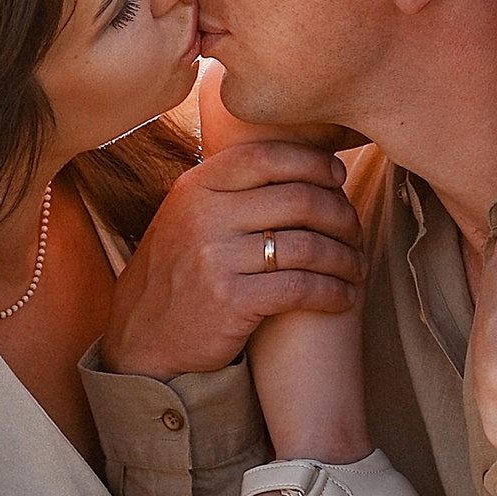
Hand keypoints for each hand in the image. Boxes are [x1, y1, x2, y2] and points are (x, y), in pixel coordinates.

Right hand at [97, 137, 364, 377]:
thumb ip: (231, 188)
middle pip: (298, 199)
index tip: (337, 178)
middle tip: (355, 230)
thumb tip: (299, 160)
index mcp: (196, 187)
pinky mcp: (231, 302)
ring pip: (307, 245)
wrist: (141, 339)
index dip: (313, 163)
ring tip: (355, 267)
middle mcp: (204, 216)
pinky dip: (332, 292)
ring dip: (344, 257)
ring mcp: (216, 259)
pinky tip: (343, 297)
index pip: (268, 156)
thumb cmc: (178, 273)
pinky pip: (300, 288)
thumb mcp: (187, 215)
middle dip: (340, 215)